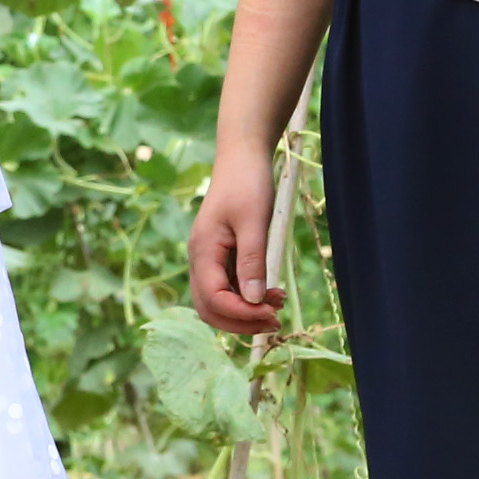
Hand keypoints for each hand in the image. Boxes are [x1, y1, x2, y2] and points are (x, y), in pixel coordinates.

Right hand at [190, 145, 281, 335]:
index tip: (273, 313)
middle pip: (209, 308)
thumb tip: (253, 301)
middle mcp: (200, 259)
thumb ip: (252, 261)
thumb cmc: (247, 183)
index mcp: (203, 251)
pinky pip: (227, 288)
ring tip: (278, 306)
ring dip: (245, 312)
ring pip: (218, 301)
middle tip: (276, 321)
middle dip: (240, 321)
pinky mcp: (220, 256)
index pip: (213, 299)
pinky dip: (247, 298)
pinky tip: (271, 292)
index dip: (241, 314)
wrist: (242, 158)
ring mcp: (209, 259)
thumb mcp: (253, 222)